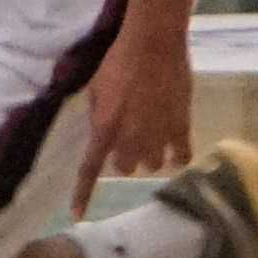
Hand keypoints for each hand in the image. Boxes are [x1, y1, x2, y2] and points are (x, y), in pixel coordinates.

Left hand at [78, 31, 195, 197]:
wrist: (153, 43)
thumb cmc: (118, 60)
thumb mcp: (96, 89)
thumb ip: (98, 116)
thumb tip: (101, 135)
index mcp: (105, 129)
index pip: (90, 169)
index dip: (82, 194)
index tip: (76, 215)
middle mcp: (131, 139)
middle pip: (124, 168)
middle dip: (122, 158)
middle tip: (126, 139)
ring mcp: (159, 135)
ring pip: (152, 165)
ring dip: (148, 156)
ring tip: (150, 138)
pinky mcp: (181, 126)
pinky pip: (181, 156)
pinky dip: (177, 157)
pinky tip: (174, 150)